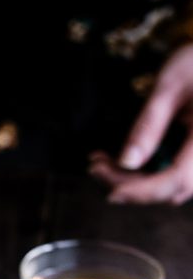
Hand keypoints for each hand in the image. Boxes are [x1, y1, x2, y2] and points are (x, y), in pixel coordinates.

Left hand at [88, 43, 192, 205]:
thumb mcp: (168, 87)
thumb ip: (148, 125)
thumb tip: (126, 163)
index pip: (177, 179)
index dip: (144, 191)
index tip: (111, 190)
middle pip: (170, 189)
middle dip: (130, 186)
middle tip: (95, 167)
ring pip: (169, 187)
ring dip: (133, 183)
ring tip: (101, 164)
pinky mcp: (192, 156)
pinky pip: (170, 176)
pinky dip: (143, 175)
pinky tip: (118, 163)